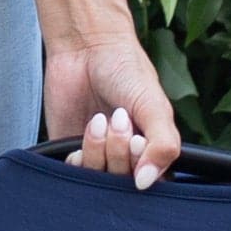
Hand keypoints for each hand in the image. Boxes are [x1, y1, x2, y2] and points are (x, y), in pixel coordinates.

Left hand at [45, 31, 181, 190]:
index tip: (138, 140)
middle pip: (123, 182)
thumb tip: (146, 184)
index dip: (145, 168)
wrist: (86, 47)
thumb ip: (163, 146)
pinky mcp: (68, 149)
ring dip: (99, 151)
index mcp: (152, 148)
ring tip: (99, 119)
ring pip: (98, 180)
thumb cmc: (126, 71)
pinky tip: (82, 135)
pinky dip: (77, 160)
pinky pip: (73, 174)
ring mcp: (96, 154)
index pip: (154, 183)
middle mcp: (124, 156)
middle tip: (119, 118)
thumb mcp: (155, 106)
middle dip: (120, 152)